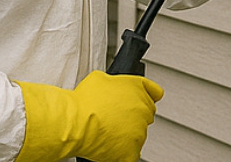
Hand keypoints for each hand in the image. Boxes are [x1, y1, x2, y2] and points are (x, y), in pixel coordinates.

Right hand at [16, 71, 163, 161]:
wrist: (75, 123)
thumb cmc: (84, 101)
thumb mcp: (100, 78)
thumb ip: (115, 82)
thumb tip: (112, 86)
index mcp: (138, 88)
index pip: (155, 92)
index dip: (146, 96)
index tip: (140, 101)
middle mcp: (143, 108)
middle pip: (145, 114)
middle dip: (133, 116)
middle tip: (114, 118)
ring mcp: (140, 131)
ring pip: (138, 134)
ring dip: (126, 134)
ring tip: (107, 131)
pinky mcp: (133, 150)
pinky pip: (131, 153)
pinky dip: (122, 152)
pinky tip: (109, 146)